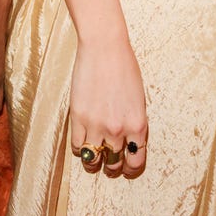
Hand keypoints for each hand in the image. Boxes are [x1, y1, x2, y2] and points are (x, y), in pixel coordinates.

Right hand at [69, 35, 147, 177]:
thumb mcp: (138, 99)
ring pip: (94, 159)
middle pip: (114, 163)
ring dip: (94, 163)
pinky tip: (83, 143)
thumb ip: (134, 122)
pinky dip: (80, 149)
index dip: (131, 167)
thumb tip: (128, 140)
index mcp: (138, 124)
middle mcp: (118, 129)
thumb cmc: (125, 67)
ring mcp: (96, 124)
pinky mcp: (78, 117)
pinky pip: (77, 146)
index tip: (127, 166)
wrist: (104, 47)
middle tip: (110, 166)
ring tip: (94, 161)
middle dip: (113, 168)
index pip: (136, 160)